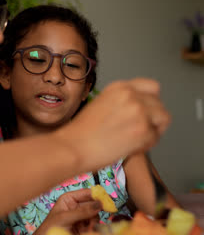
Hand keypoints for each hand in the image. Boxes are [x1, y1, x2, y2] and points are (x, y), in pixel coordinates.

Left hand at [30, 189, 101, 234]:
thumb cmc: (50, 227)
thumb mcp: (66, 218)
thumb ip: (83, 211)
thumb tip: (99, 204)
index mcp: (69, 198)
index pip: (86, 193)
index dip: (97, 195)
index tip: (107, 199)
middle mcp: (76, 206)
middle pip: (93, 205)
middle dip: (95, 212)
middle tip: (96, 218)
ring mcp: (80, 216)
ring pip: (95, 216)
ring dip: (92, 223)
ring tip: (86, 229)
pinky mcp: (83, 226)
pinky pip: (93, 225)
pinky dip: (91, 229)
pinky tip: (85, 232)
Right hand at [56, 78, 170, 171]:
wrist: (72, 147)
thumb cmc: (80, 133)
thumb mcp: (100, 105)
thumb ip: (121, 103)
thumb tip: (138, 111)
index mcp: (119, 87)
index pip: (152, 87)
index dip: (150, 101)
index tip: (146, 112)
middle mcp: (131, 95)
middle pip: (159, 104)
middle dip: (153, 119)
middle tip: (139, 131)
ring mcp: (139, 112)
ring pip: (162, 120)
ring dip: (152, 131)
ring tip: (134, 140)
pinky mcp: (143, 130)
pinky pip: (155, 138)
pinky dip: (145, 145)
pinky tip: (129, 147)